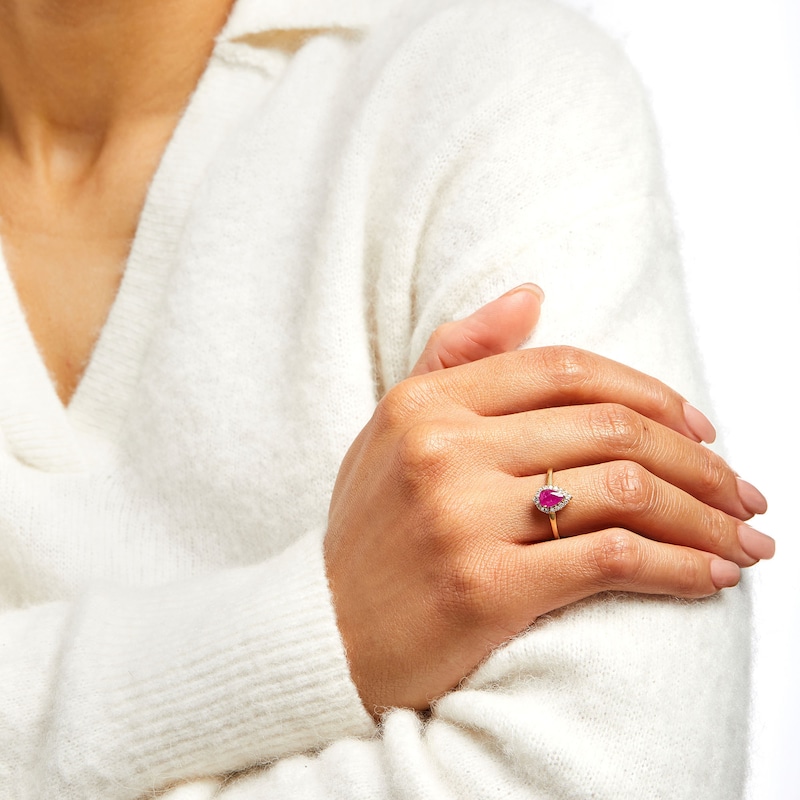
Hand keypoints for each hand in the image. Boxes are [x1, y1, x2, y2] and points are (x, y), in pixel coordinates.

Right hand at [325, 289, 770, 716]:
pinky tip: (711, 575)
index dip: (650, 392)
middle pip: (610, 428)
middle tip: (741, 488)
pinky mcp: (484, 590)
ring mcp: (462, 519)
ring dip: (704, 514)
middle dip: (699, 459)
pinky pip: (610, 560)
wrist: (325, 631)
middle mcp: (444, 450)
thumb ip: (458, 354)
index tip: (700, 427)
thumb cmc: (370, 530)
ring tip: (743, 534)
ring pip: (624, 491)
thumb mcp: (393, 427)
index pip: (565, 369)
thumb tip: (532, 294)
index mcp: (426, 404)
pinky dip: (678, 565)